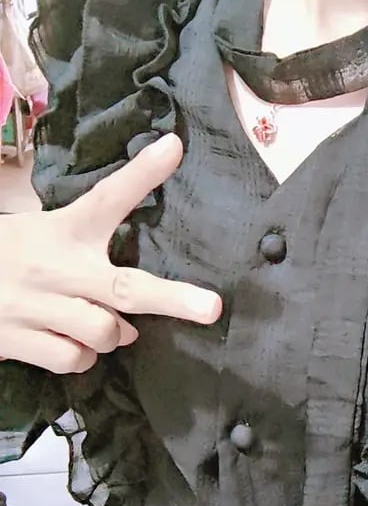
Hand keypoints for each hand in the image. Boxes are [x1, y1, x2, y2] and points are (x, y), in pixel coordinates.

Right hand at [0, 134, 221, 373]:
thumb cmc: (12, 255)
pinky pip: (74, 359)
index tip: (173, 147)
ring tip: (96, 320)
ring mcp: (34, 304)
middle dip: (171, 299)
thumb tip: (136, 299)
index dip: (142, 173)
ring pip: (103, 332)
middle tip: (209, 308)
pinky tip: (69, 340)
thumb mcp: (50, 230)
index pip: (107, 197)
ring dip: (112, 334)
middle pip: (123, 287)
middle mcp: (54, 266)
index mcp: (64, 230)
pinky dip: (82, 356)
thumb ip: (94, 243)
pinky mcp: (15, 338)